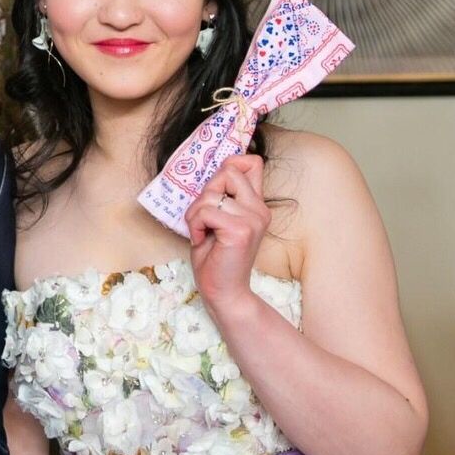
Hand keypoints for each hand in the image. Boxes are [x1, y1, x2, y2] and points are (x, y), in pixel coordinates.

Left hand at [185, 153, 270, 321]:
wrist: (223, 292)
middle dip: (205, 192)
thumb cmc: (216, 257)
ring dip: (196, 213)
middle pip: (228, 171)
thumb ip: (221, 196)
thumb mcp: (218, 219)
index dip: (231, 163)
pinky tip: (202, 240)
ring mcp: (252, 219)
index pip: (252, 162)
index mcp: (256, 205)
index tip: (216, 186)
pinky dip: (195, 224)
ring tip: (202, 232)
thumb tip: (214, 169)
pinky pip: (205, 211)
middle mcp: (259, 209)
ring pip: (210, 193)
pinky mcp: (240, 230)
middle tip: (204, 219)